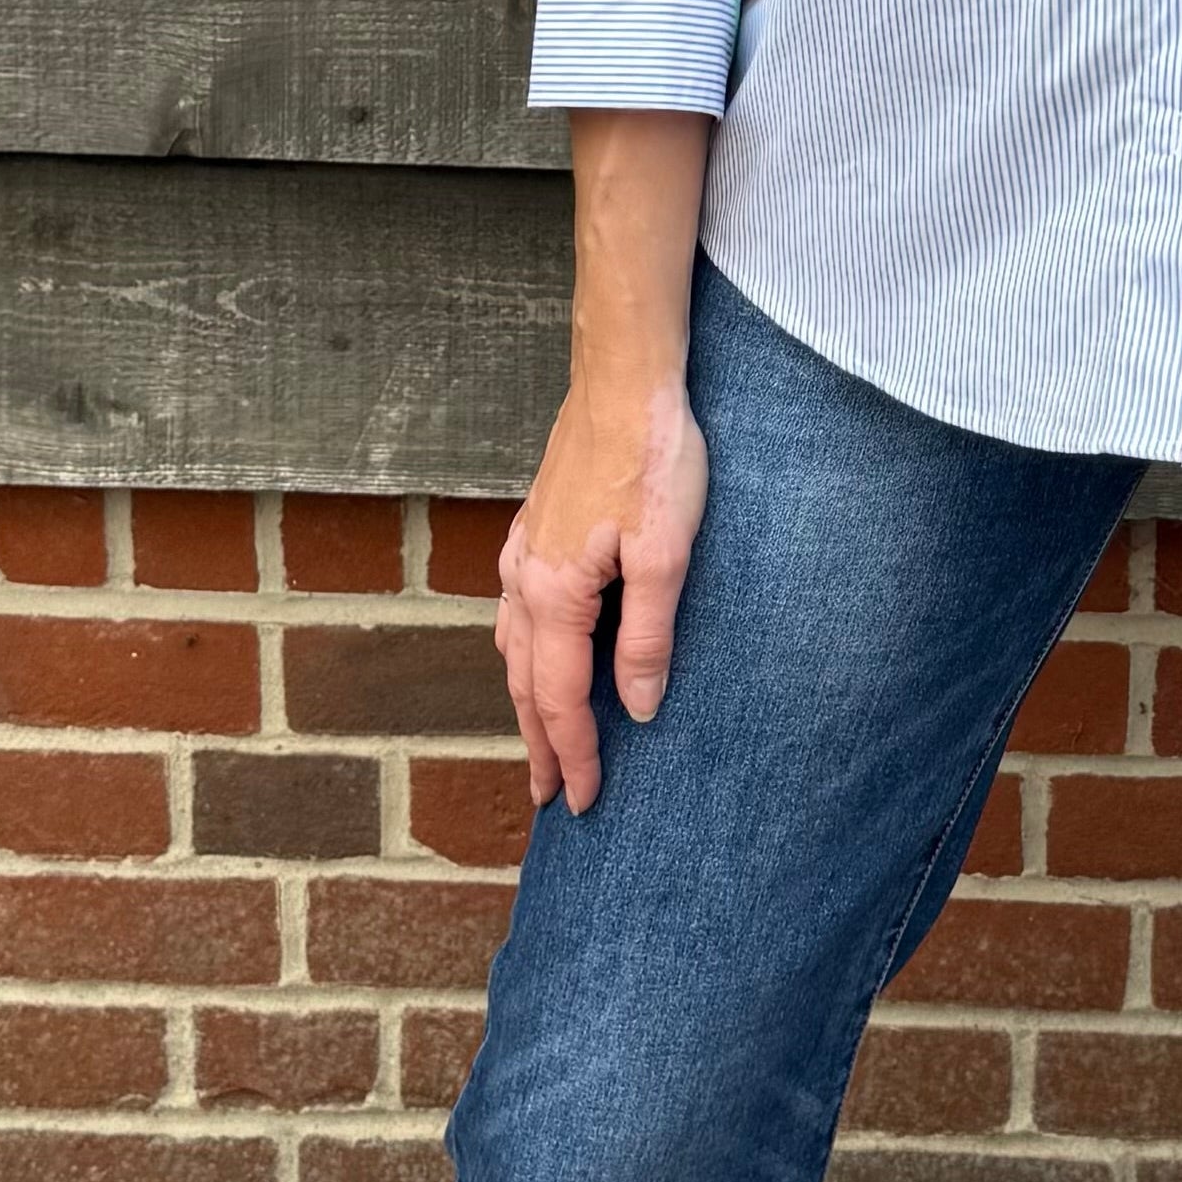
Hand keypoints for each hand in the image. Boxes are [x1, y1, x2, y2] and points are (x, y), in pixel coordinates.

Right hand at [494, 358, 707, 814]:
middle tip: (549, 796)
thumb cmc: (652, 457)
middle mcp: (524, 579)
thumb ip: (648, 634)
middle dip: (540, 743)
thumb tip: (640, 707)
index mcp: (555, 594)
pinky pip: (517, 611)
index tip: (585, 802)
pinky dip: (525, 653)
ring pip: (515, 649)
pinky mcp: (535, 528)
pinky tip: (535, 653)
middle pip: (526, 684)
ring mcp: (524, 551)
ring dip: (528, 701)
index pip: (561, 698)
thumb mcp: (666, 554)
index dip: (575, 754)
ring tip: (542, 740)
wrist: (624, 379)